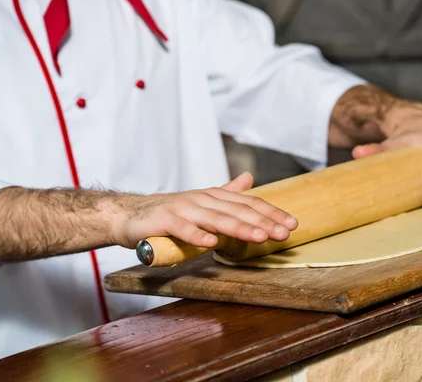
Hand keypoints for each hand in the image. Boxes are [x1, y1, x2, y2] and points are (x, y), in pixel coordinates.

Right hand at [112, 172, 297, 248]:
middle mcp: (201, 199)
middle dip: (263, 222)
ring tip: (259, 237)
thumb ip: (227, 193)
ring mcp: (182, 209)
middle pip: (237, 211)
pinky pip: (182, 229)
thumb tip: (249, 178)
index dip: (270, 212)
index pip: (248, 203)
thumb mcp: (202, 201)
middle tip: (284, 233)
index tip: (291, 224)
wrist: (130, 215)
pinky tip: (211, 244)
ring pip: (215, 218)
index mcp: (213, 196)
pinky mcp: (163, 221)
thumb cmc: (169, 212)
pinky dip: (197, 236)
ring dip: (239, 228)